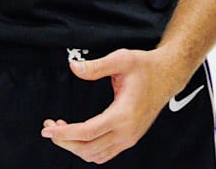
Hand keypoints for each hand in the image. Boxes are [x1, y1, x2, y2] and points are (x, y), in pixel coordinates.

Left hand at [40, 48, 182, 164]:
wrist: (167, 76)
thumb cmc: (146, 67)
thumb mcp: (122, 59)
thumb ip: (96, 66)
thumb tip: (74, 67)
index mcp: (123, 115)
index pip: (87, 133)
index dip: (64, 134)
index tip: (48, 130)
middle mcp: (127, 132)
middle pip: (88, 149)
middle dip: (64, 141)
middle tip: (49, 128)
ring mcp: (129, 138)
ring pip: (95, 155)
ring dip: (74, 147)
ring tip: (61, 130)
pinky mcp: (130, 139)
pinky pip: (104, 154)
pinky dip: (87, 150)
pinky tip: (77, 136)